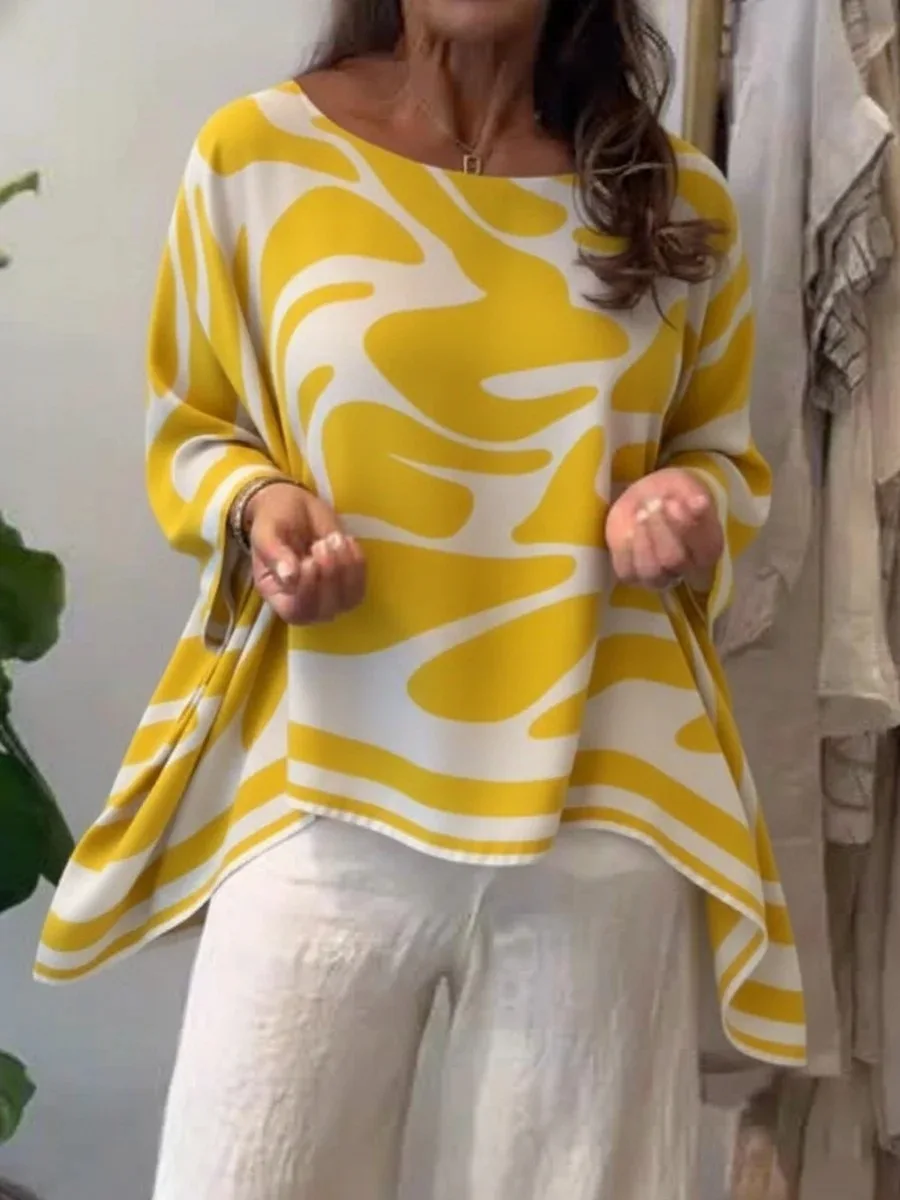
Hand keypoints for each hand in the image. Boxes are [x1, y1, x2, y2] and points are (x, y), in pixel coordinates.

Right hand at [244, 483, 365, 623]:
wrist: (295, 507)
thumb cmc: (276, 520)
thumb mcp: (267, 532)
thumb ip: (274, 554)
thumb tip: (289, 577)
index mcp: (276, 593)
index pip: (295, 611)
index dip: (308, 591)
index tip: (309, 560)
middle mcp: (302, 602)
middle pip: (324, 611)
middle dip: (329, 576)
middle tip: (322, 543)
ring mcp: (328, 596)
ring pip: (348, 601)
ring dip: (347, 569)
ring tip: (335, 539)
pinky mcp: (347, 584)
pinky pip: (361, 587)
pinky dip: (358, 564)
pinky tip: (347, 541)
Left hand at [605, 468, 722, 588]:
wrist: (644, 497)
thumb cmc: (672, 493)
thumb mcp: (685, 486)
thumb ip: (693, 496)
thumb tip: (701, 503)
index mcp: (708, 548)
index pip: (705, 549)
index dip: (688, 527)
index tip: (675, 503)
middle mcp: (685, 568)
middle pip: (674, 559)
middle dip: (661, 529)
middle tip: (655, 504)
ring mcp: (658, 575)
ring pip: (651, 571)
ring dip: (643, 540)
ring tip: (641, 514)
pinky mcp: (632, 574)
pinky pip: (626, 572)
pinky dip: (625, 551)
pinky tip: (627, 530)